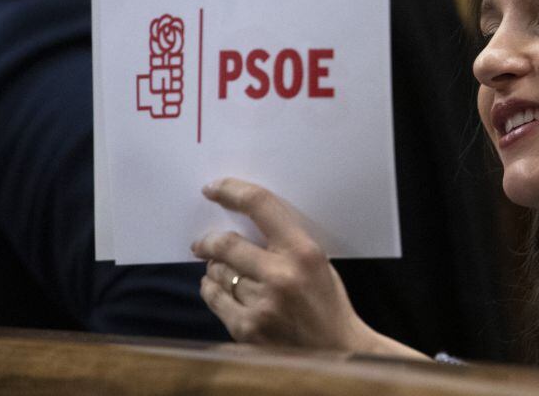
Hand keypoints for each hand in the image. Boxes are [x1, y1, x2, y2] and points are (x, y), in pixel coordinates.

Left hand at [191, 178, 426, 359]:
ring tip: (224, 272)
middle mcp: (281, 276)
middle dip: (208, 241)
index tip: (213, 189)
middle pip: (225, 243)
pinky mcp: (248, 329)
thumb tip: (241, 222)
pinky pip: (215, 298)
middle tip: (202, 242)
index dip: (232, 191)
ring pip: (217, 272)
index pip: (260, 206)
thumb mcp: (317, 261)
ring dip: (215, 269)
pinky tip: (219, 289)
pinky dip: (212, 290)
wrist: (336, 350)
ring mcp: (262, 304)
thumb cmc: (325, 300)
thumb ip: (284, 242)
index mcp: (304, 252)